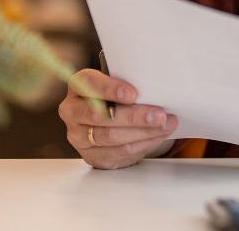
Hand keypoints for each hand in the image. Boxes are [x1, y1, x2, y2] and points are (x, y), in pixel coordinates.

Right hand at [58, 68, 178, 168]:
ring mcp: (79, 136)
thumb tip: (157, 89)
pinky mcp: (91, 155)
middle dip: (133, 116)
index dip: (110, 89)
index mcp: (79, 86)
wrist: (113, 124)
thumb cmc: (118, 98)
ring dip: (143, 131)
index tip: (133, 94)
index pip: (89, 84)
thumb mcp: (121, 86)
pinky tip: (157, 136)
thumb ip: (130, 86)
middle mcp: (72, 111)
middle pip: (100, 115)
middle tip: (159, 115)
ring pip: (111, 136)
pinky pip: (119, 151)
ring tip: (165, 125)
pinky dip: (143, 143)